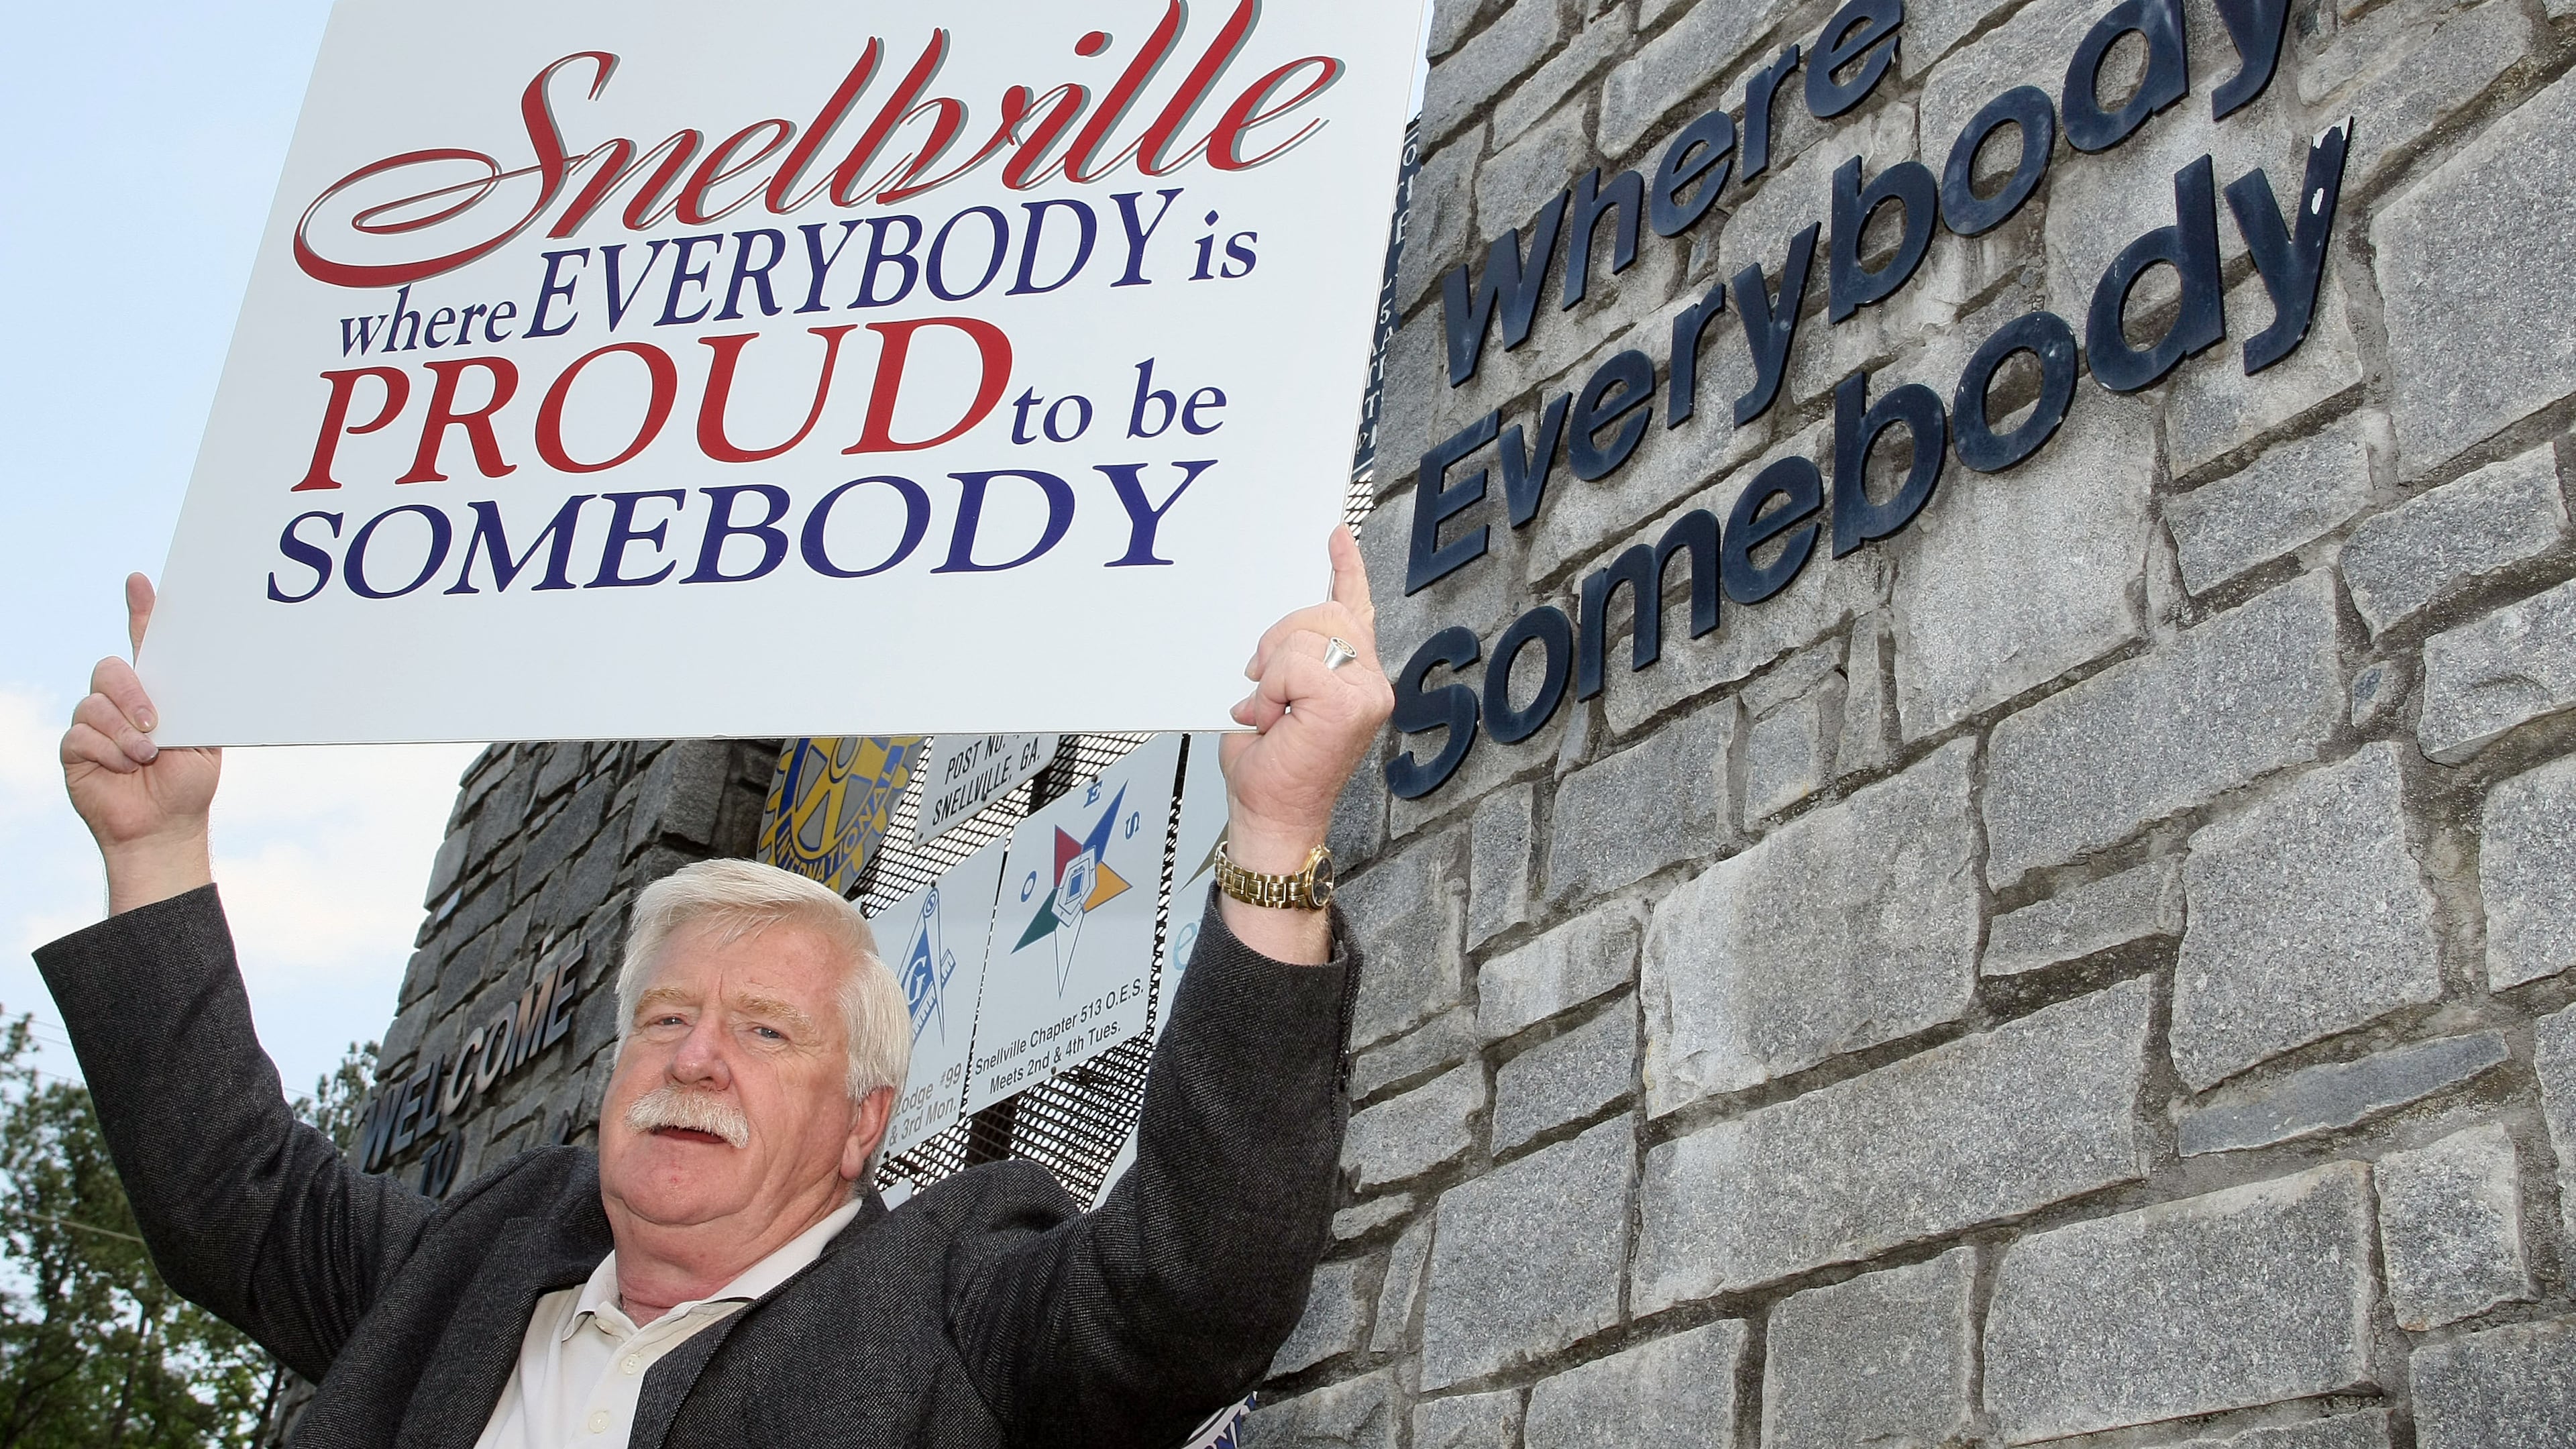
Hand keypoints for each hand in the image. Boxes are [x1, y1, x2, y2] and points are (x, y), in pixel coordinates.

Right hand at [61, 575, 218, 913]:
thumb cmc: (187, 782)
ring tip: (146, 757)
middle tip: (156, 724)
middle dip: (132, 694)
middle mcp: (121, 702)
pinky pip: (82, 736)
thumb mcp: (201, 738)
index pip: (144, 644)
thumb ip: (191, 706)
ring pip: (95, 704)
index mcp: (156, 692)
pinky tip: (124, 768)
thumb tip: (194, 676)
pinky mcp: (75, 749)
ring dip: (125, 734)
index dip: (141, 612)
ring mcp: (95, 723)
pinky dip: (109, 754)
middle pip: (111, 669)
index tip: (140, 582)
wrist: (165, 825)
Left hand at [1217, 529, 1393, 961]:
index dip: (1344, 569)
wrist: (1273, 818)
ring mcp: (1366, 691)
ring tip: (1270, 713)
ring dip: (1273, 673)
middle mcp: (1370, 681)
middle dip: (1278, 642)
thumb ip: (1289, 664)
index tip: (1335, 536)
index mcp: (1356, 677)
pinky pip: (1296, 664)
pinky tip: (1274, 718)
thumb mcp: (1275, 702)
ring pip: (1306, 635)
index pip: (1353, 609)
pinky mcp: (1350, 703)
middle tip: (1260, 687)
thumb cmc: (1272, 771)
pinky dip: (1273, 689)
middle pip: (1321, 612)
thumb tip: (1273, 645)